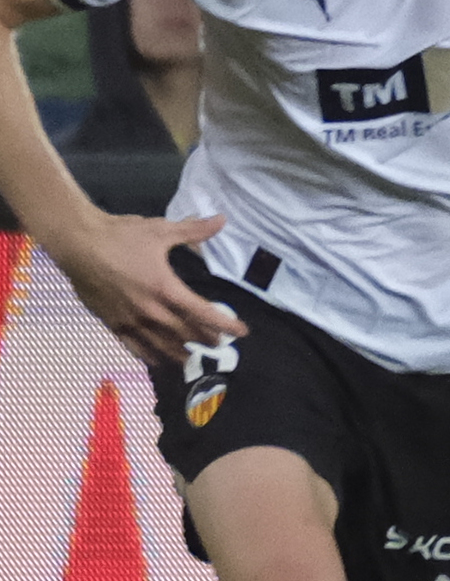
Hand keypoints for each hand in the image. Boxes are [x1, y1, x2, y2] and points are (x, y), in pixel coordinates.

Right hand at [48, 210, 241, 366]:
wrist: (77, 243)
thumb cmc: (120, 236)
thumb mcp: (161, 230)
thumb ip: (194, 231)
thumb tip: (221, 220)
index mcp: (166, 289)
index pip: (204, 313)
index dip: (225, 324)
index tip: (242, 332)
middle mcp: (150, 310)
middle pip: (185, 333)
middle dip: (204, 339)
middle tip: (217, 344)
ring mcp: (129, 319)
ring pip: (161, 345)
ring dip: (179, 353)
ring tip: (191, 359)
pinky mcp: (111, 322)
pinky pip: (133, 345)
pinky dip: (148, 355)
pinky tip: (156, 360)